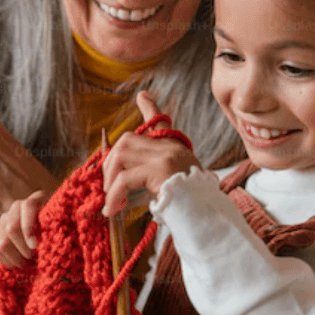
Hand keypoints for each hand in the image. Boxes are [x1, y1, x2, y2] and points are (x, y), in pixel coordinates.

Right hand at [0, 190, 49, 267]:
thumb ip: (55, 229)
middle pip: (11, 227)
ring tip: (27, 264)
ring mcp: (4, 218)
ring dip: (16, 258)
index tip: (34, 246)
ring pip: (2, 242)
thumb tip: (47, 244)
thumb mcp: (59, 226)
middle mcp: (17, 206)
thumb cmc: (56, 230)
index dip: (29, 227)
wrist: (46, 231)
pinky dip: (7, 261)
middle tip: (34, 259)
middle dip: (23, 248)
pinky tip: (18, 265)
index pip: (27, 207)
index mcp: (36, 199)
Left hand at [101, 91, 200, 217]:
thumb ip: (149, 178)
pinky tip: (113, 209)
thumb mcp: (169, 186)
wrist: (206, 218)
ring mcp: (166, 156)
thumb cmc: (187, 208)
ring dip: (110, 179)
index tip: (143, 96)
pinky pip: (124, 178)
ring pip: (121, 155)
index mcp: (175, 149)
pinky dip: (114, 194)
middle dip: (110, 163)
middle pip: (127, 140)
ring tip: (111, 201)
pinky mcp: (160, 169)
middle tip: (108, 187)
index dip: (150, 108)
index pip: (161, 122)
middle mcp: (171, 147)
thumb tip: (118, 184)